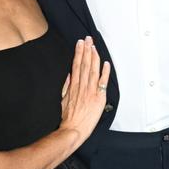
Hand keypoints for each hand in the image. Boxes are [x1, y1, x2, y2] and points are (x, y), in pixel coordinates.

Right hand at [58, 38, 110, 152]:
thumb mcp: (63, 100)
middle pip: (84, 64)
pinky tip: (106, 63)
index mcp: (73, 86)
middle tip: (88, 39)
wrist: (73, 130)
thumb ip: (66, 87)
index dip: (79, 53)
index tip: (80, 43)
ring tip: (94, 46)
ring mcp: (90, 91)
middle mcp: (82, 87)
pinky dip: (105, 72)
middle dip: (86, 50)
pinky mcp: (99, 98)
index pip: (76, 65)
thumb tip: (69, 75)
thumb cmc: (68, 118)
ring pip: (92, 70)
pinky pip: (103, 82)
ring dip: (94, 57)